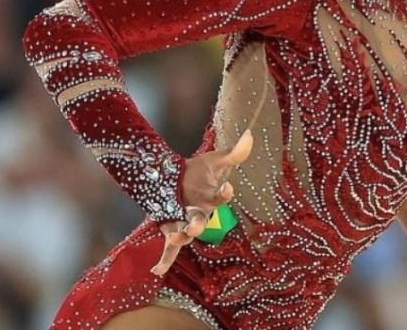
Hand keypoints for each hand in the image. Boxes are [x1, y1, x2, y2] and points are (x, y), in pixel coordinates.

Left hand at [151, 130, 253, 275]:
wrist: (175, 178)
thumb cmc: (199, 172)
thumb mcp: (215, 160)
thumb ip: (233, 153)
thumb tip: (250, 134)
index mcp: (211, 197)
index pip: (220, 196)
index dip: (224, 194)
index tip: (228, 187)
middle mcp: (200, 213)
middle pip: (201, 221)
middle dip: (198, 225)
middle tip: (194, 228)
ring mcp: (185, 222)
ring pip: (186, 234)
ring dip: (181, 237)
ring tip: (175, 237)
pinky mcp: (170, 228)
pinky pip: (170, 248)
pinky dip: (165, 261)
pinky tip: (156, 271)